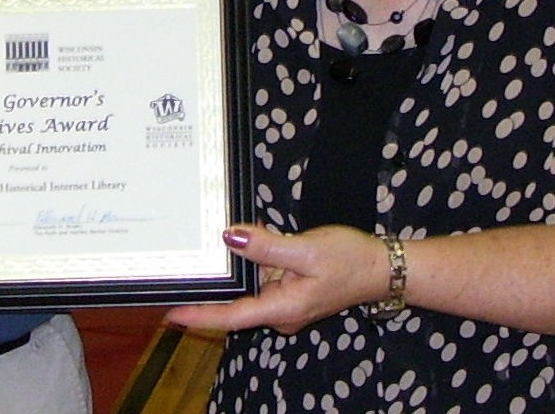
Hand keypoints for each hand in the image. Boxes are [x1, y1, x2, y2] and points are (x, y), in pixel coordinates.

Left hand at [165, 224, 388, 334]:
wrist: (383, 268)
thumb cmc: (350, 259)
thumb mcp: (306, 249)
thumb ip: (267, 247)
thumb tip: (231, 238)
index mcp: (282, 309)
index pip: (231, 316)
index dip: (199, 315)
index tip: (171, 314)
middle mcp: (281, 314)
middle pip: (241, 298)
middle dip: (233, 273)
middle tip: (224, 249)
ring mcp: (287, 305)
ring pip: (256, 284)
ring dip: (255, 263)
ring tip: (276, 242)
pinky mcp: (293, 294)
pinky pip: (269, 279)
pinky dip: (267, 262)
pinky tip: (277, 244)